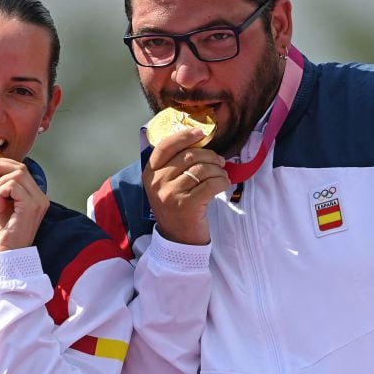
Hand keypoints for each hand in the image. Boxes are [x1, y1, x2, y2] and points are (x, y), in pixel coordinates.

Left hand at [0, 159, 49, 252]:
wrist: (7, 254)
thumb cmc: (3, 235)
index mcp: (34, 196)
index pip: (21, 169)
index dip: (1, 165)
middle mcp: (40, 196)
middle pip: (20, 167)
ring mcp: (38, 200)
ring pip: (16, 174)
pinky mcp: (31, 205)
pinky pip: (13, 186)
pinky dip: (0, 193)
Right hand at [143, 128, 229, 244]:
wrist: (178, 240)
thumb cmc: (176, 208)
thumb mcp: (166, 185)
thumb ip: (174, 165)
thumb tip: (199, 140)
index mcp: (150, 173)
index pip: (165, 146)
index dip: (184, 136)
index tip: (200, 132)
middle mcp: (157, 182)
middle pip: (189, 156)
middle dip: (210, 156)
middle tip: (219, 162)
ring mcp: (171, 194)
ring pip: (202, 169)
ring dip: (218, 170)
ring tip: (221, 175)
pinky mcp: (187, 205)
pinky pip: (211, 184)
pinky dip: (222, 182)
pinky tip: (223, 185)